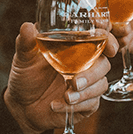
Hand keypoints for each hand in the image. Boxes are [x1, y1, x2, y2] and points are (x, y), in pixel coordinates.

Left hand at [4, 22, 118, 133]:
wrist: (22, 107)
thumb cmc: (26, 77)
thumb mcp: (24, 59)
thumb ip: (26, 43)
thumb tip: (27, 27)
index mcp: (75, 48)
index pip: (99, 39)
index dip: (109, 40)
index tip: (110, 48)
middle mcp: (85, 64)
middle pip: (104, 64)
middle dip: (93, 73)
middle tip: (75, 82)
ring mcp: (87, 85)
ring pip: (101, 85)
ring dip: (85, 92)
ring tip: (66, 97)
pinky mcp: (86, 103)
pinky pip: (92, 103)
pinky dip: (76, 106)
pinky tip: (56, 105)